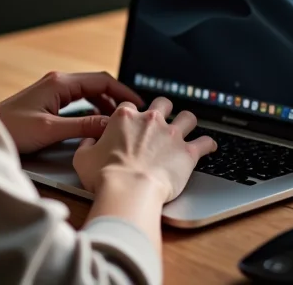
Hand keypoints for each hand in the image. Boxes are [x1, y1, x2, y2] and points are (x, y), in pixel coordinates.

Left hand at [0, 71, 144, 153]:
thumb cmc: (12, 130)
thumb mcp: (51, 130)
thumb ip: (83, 127)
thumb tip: (111, 124)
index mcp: (59, 82)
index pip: (101, 79)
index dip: (123, 91)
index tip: (139, 104)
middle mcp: (57, 82)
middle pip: (96, 84)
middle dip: (116, 97)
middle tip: (132, 115)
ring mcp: (51, 90)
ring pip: (87, 92)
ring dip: (104, 103)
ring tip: (118, 121)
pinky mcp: (47, 101)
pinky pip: (77, 100)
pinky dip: (91, 109)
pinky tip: (96, 123)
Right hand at [74, 97, 216, 203]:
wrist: (129, 190)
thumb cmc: (105, 176)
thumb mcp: (83, 158)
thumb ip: (85, 145)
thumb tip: (87, 142)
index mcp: (125, 117)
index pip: (130, 106)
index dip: (131, 115)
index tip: (132, 123)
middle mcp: (150, 120)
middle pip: (163, 103)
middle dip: (164, 110)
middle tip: (162, 120)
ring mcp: (171, 134)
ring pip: (188, 117)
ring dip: (188, 121)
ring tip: (188, 128)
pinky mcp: (188, 152)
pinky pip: (206, 142)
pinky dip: (208, 145)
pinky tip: (209, 147)